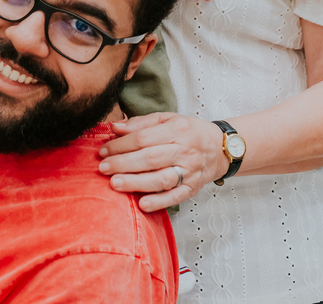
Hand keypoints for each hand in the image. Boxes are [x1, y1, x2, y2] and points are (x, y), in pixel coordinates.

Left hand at [97, 112, 230, 211]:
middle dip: (123, 164)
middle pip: (150, 158)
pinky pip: (175, 197)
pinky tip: (142, 204)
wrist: (220, 148)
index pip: (143, 138)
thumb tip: (115, 128)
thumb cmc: (189, 132)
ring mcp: (189, 171)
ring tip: (115, 184)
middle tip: (103, 168)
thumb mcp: (168, 119)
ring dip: (136, 182)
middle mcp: (184, 150)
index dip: (121, 145)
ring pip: (161, 179)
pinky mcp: (193, 188)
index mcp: (176, 130)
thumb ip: (141, 123)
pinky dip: (159, 202)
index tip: (103, 151)